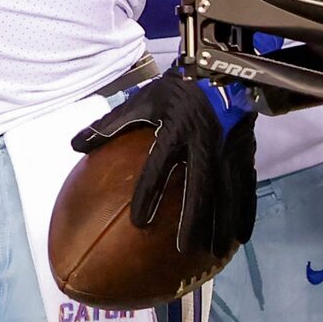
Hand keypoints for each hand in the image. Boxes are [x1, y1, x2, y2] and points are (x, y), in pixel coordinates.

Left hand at [74, 71, 255, 259]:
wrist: (220, 69)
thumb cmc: (175, 89)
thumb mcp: (141, 101)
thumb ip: (109, 125)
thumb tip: (76, 145)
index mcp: (175, 130)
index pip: (158, 167)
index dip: (148, 194)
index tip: (139, 222)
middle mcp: (204, 142)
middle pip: (200, 186)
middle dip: (194, 219)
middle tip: (185, 247)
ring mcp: (228, 148)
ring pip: (227, 191)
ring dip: (222, 223)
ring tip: (216, 251)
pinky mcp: (244, 152)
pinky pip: (246, 186)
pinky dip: (246, 212)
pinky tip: (241, 236)